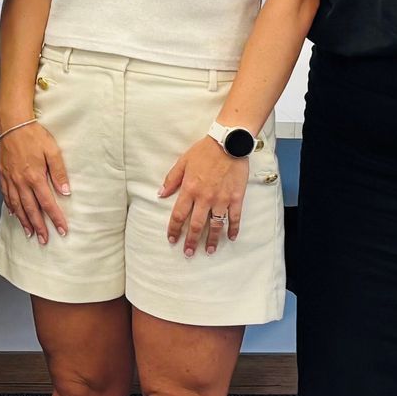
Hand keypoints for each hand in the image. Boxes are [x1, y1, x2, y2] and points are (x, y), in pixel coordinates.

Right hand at [0, 119, 70, 243]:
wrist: (13, 124)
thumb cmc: (34, 135)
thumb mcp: (52, 151)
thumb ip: (59, 172)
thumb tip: (66, 192)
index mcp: (35, 176)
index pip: (48, 203)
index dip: (56, 218)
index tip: (62, 230)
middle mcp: (21, 181)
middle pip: (31, 209)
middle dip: (39, 226)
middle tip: (44, 240)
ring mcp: (10, 179)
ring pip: (17, 206)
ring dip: (24, 221)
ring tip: (30, 233)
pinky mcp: (3, 175)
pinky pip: (7, 196)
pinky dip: (11, 207)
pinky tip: (14, 214)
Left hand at [160, 137, 247, 255]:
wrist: (228, 143)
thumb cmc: (204, 151)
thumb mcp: (183, 162)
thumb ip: (171, 180)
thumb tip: (160, 194)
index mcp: (189, 189)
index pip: (178, 215)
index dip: (174, 229)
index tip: (172, 239)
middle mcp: (205, 198)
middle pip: (196, 225)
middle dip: (191, 241)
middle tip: (188, 253)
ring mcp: (222, 199)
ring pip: (215, 225)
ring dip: (212, 240)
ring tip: (209, 251)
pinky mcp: (236, 198)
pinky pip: (234, 217)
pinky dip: (233, 229)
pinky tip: (232, 238)